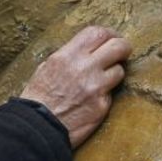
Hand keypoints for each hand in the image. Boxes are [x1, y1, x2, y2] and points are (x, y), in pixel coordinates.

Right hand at [20, 26, 131, 148]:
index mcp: (67, 56)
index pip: (97, 33)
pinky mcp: (102, 106)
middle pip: (118, 46)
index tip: (111, 38)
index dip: (109, 33)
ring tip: (102, 79)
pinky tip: (92, 99)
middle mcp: (84, 68)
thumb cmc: (38, 98)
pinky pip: (111, 94)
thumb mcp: (47, 67)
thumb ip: (68, 56)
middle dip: (123, 47)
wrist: (38, 127)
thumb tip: (85, 50)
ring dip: (114, 73)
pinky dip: (104, 94)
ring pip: (120, 71)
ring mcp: (96, 88)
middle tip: (121, 52)